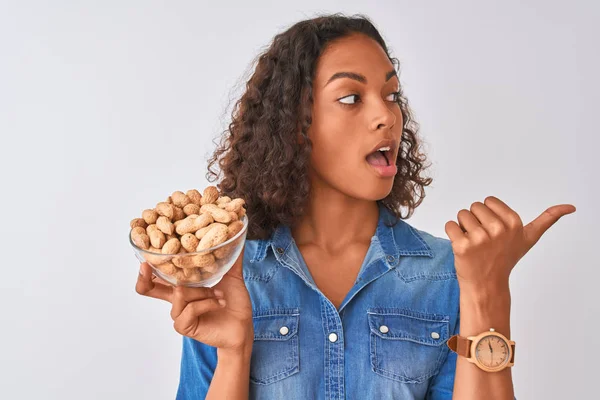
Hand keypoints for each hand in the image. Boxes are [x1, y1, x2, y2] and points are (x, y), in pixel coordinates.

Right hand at [135, 244, 253, 350]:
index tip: (147, 250)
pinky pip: (190, 308)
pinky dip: (207, 303)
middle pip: (148, 289)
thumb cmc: (234, 304)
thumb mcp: (232, 276)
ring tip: (219, 293)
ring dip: (202, 291)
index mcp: (184, 286)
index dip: (150, 262)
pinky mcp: (184, 326)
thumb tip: (238, 233)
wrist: (243, 328)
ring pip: (179, 293)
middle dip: (143, 277)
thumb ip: (231, 256)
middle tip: (145, 265)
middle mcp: (177, 299)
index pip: (160, 274)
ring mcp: (179, 314)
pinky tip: (219, 303)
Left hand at [444, 196, 575, 290]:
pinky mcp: (461, 246)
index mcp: (514, 223)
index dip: (488, 215)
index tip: (495, 232)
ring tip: (474, 244)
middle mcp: (498, 229)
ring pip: (461, 214)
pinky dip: (452, 234)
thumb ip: (548, 219)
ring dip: (464, 227)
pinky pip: (449, 225)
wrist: (487, 284)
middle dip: (476, 220)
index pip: (488, 201)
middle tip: (483, 240)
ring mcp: (480, 238)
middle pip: (474, 206)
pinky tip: (462, 248)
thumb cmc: (506, 258)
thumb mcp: (529, 238)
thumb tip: (571, 207)